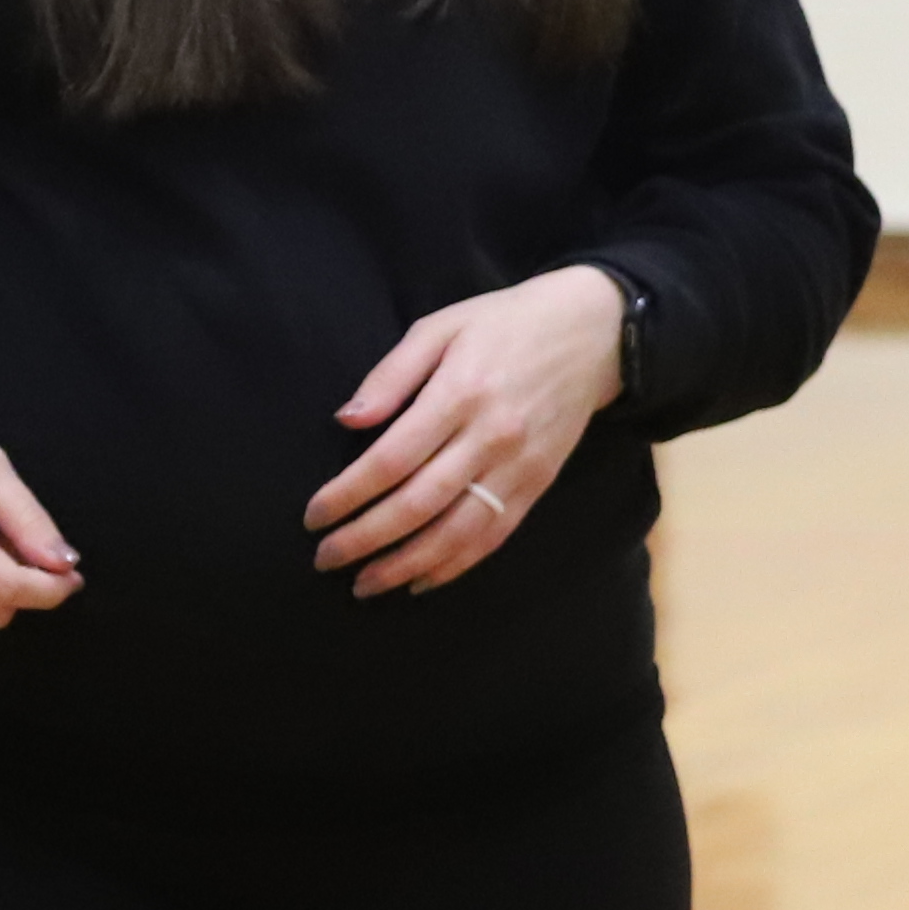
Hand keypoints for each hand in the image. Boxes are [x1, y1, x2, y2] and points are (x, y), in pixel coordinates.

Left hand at [307, 264, 627, 597]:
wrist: (594, 332)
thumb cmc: (505, 324)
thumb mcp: (440, 327)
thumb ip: (391, 374)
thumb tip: (347, 421)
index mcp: (459, 393)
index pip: (391, 460)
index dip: (347, 494)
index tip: (314, 516)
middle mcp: (490, 436)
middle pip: (418, 504)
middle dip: (365, 539)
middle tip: (326, 558)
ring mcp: (518, 466)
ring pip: (455, 531)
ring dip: (405, 565)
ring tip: (365, 585)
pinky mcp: (538, 484)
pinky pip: (493, 535)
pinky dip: (454, 565)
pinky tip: (420, 580)